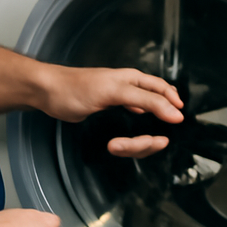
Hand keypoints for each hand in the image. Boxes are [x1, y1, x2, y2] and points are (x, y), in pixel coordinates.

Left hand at [36, 65, 183, 158]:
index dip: (173, 106)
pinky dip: (128, 138)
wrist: (49, 93)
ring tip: (116, 147)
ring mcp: (118, 101)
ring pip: (142, 123)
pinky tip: (122, 142)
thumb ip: (147, 100)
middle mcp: (129, 89)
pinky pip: (128, 127)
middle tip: (147, 144)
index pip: (163, 91)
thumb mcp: (115, 92)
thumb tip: (174, 111)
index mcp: (134, 79)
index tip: (177, 124)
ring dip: (135, 142)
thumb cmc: (76, 87)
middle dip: (150, 135)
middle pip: (155, 110)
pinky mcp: (108, 113)